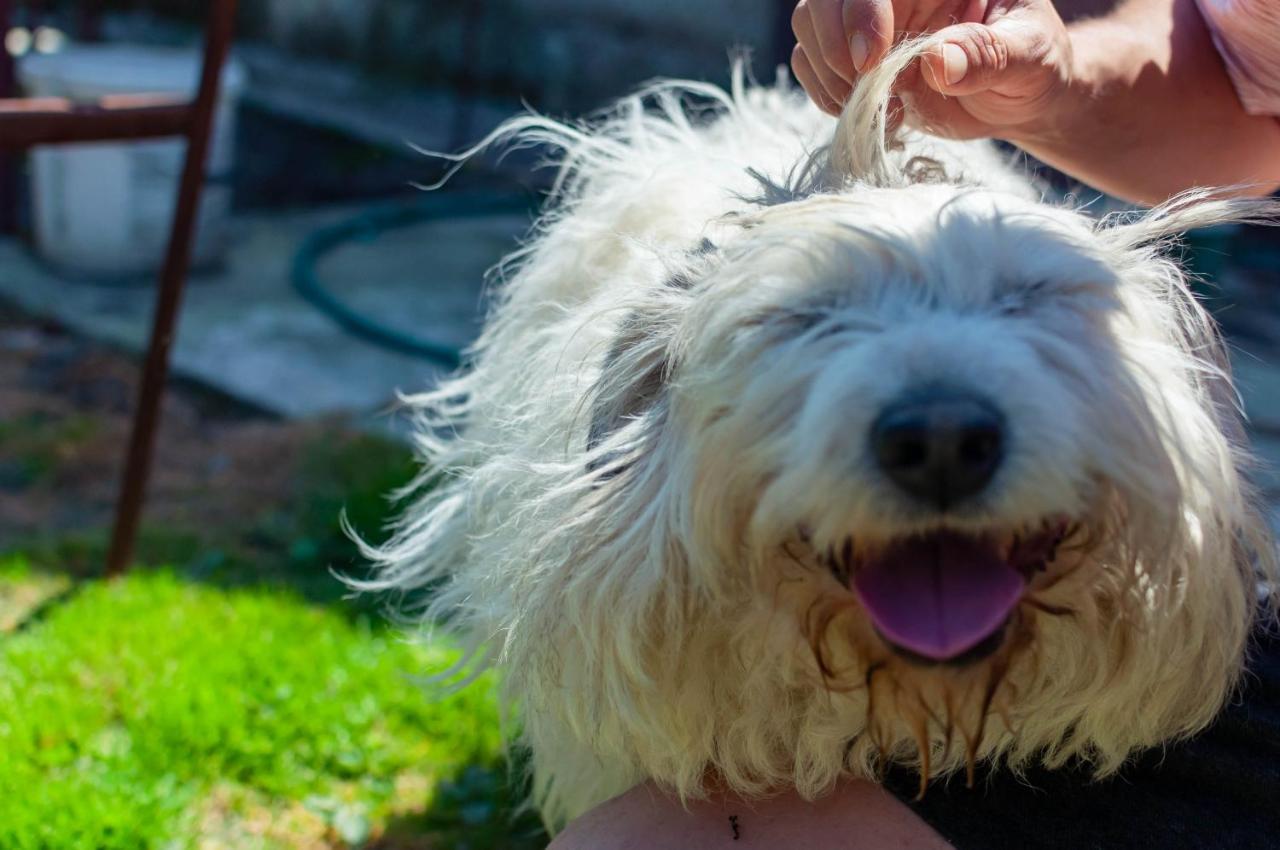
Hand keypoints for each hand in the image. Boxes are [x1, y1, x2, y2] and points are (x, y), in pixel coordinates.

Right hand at [790, 0, 1073, 140]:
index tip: (870, 60)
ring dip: (828, 73)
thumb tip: (939, 62)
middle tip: (865, 85)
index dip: (859, 11)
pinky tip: (871, 112)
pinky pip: (811, 64)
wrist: (1021, 97)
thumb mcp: (1030, 58)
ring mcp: (870, 22)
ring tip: (875, 104)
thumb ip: (989, 55)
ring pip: (809, 25)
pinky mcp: (855, 58)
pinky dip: (828, 94)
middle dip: (831, 44)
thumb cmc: (1034, 67)